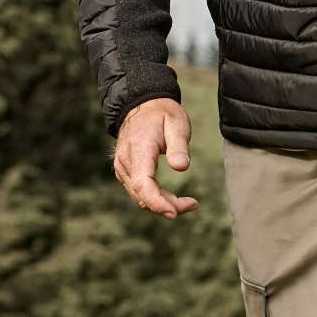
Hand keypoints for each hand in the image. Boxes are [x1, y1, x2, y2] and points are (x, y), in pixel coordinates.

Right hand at [112, 97, 199, 219]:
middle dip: (166, 205)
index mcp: (139, 149)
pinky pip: (138, 190)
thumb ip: (179, 145)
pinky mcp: (126, 171)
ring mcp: (123, 167)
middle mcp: (126, 161)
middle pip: (142, 194)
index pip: (142, 184)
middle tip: (192, 204)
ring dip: (162, 203)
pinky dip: (155, 198)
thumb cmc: (162, 113)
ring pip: (140, 196)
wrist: (142, 104)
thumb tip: (181, 167)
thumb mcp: (177, 123)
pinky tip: (171, 199)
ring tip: (189, 202)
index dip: (157, 202)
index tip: (174, 212)